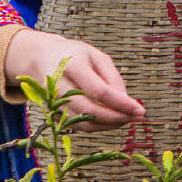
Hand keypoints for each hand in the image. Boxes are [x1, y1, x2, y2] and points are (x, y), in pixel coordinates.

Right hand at [4, 29, 144, 131]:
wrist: (41, 59)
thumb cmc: (75, 55)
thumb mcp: (97, 56)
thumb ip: (113, 77)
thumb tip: (126, 102)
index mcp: (71, 66)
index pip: (99, 91)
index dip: (121, 104)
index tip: (140, 109)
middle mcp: (60, 87)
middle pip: (91, 111)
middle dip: (118, 118)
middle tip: (139, 116)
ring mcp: (55, 103)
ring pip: (86, 123)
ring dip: (111, 125)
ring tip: (129, 118)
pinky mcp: (56, 114)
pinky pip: (81, 125)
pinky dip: (101, 126)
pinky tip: (114, 119)